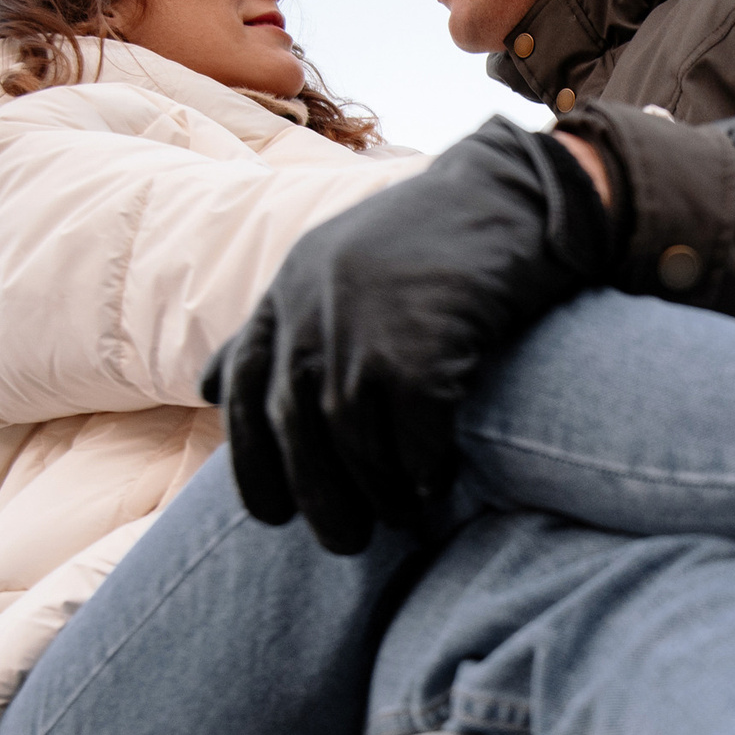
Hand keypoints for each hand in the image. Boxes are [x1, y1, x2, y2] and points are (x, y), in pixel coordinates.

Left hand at [201, 118, 612, 552]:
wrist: (522, 194)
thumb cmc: (437, 240)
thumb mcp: (336, 266)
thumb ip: (278, 324)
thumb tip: (212, 385)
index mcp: (288, 289)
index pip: (242, 389)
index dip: (250, 461)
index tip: (270, 514)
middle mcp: (314, 306)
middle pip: (294, 426)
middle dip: (315, 494)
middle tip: (345, 540)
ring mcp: (366, 323)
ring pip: (352, 439)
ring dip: (378, 492)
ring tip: (402, 520)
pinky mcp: (424, 342)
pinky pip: (415, 432)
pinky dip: (423, 471)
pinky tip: (437, 490)